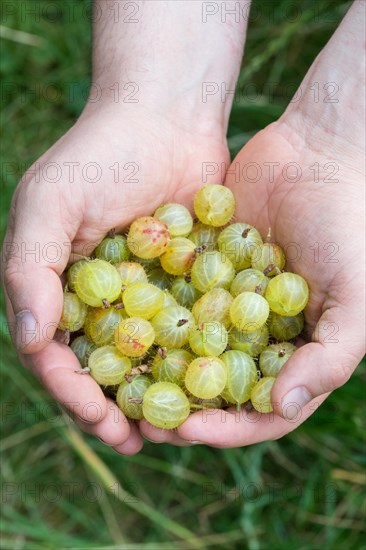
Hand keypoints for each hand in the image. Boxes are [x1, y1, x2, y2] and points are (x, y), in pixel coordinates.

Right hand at [1, 101, 228, 453]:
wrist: (165, 117)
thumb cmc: (100, 154)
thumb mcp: (50, 203)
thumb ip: (29, 269)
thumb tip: (33, 342)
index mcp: (55, 286)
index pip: (55, 355)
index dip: (74, 391)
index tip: (101, 419)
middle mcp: (95, 297)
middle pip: (99, 367)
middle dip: (113, 407)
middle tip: (135, 441)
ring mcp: (140, 292)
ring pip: (143, 358)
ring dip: (154, 395)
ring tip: (173, 430)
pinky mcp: (182, 282)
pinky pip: (184, 329)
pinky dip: (191, 358)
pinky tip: (208, 384)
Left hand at [140, 1, 364, 446]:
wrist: (315, 154)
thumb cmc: (346, 226)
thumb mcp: (354, 295)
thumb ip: (330, 356)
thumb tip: (281, 407)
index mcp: (296, 354)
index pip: (261, 412)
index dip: (227, 428)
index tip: (188, 430)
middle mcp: (257, 336)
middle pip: (216, 389)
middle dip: (181, 409)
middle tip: (140, 419)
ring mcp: (226, 304)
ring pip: (186, 349)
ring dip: (157, 370)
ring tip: (121, 384)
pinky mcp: (201, 272)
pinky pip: (172, 300)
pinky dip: (150, 317)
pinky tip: (119, 326)